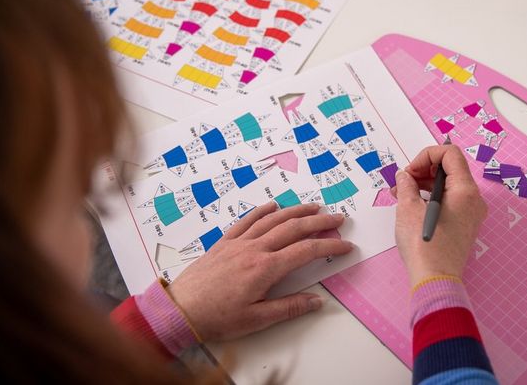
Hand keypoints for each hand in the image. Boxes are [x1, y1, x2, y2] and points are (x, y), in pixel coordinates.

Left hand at [167, 202, 351, 341]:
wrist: (180, 310)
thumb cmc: (217, 318)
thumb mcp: (257, 320)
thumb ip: (289, 308)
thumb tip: (317, 301)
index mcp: (265, 268)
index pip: (306, 251)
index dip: (329, 246)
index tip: (345, 245)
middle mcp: (254, 249)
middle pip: (294, 228)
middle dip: (319, 221)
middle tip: (338, 217)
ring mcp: (238, 243)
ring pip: (273, 219)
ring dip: (296, 211)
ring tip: (314, 206)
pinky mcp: (224, 243)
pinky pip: (246, 220)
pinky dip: (262, 211)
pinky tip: (273, 205)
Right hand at [392, 145, 487, 286]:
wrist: (435, 280)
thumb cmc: (425, 245)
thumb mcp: (408, 208)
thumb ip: (406, 184)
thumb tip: (404, 175)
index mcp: (465, 190)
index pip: (450, 154)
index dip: (427, 155)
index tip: (410, 170)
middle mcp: (473, 200)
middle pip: (450, 169)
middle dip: (423, 170)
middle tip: (402, 181)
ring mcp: (470, 214)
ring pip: (448, 186)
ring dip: (424, 184)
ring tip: (401, 193)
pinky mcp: (464, 225)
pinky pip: (449, 201)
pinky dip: (431, 198)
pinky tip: (412, 205)